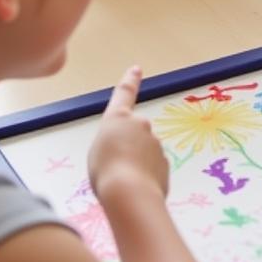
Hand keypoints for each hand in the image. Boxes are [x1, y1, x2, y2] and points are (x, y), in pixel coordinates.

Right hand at [88, 66, 169, 199]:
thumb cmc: (105, 171)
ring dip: (134, 166)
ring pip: (143, 154)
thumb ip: (113, 143)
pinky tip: (135, 190)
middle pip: (133, 134)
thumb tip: (128, 151)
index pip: (124, 93)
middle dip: (126, 149)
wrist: (129, 193)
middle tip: (113, 168)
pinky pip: (151, 170)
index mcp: (118, 118)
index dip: (130, 80)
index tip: (136, 68)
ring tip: (122, 183)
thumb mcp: (97, 152)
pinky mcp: (164, 163)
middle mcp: (140, 124)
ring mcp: (155, 143)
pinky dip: (144, 179)